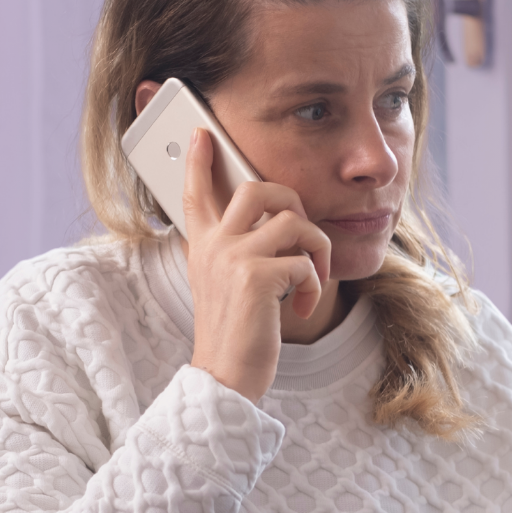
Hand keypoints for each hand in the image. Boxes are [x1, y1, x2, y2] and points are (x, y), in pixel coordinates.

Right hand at [183, 128, 330, 401]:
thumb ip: (236, 253)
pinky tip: (303, 306)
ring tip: (311, 280)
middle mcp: (213, 246)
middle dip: (292, 200)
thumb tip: (272, 225)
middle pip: (256, 189)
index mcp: (203, 246)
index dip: (199, 161)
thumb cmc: (235, 334)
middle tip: (302, 232)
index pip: (195, 193)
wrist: (225, 378)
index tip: (202, 134)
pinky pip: (304, 261)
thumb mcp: (225, 286)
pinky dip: (314, 285)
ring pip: (294, 222)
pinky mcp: (255, 278)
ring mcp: (232, 258)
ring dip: (316, 251)